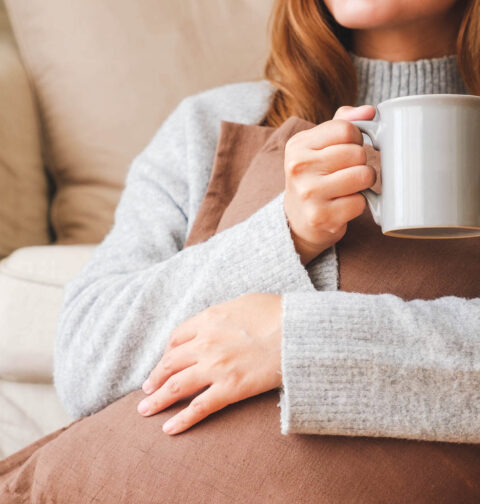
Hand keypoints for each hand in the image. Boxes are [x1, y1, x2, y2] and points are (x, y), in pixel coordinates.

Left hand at [137, 293, 282, 434]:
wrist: (297, 330)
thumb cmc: (276, 312)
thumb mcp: (243, 302)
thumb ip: (223, 313)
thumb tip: (217, 321)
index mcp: (208, 319)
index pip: (176, 337)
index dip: (167, 351)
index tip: (166, 361)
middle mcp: (205, 343)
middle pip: (170, 363)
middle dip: (155, 378)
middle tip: (147, 389)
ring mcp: (216, 367)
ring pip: (176, 386)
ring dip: (157, 400)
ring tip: (145, 410)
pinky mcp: (230, 388)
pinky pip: (199, 407)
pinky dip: (182, 420)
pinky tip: (168, 429)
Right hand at [284, 105, 378, 265]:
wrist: (297, 220)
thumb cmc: (315, 177)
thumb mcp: (320, 146)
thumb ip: (344, 122)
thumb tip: (370, 112)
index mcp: (297, 145)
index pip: (346, 129)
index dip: (355, 139)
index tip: (346, 151)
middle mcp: (299, 167)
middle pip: (357, 153)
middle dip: (359, 163)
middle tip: (345, 173)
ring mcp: (308, 193)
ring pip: (363, 176)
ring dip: (363, 184)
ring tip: (347, 188)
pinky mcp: (321, 217)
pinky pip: (360, 202)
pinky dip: (358, 205)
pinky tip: (342, 206)